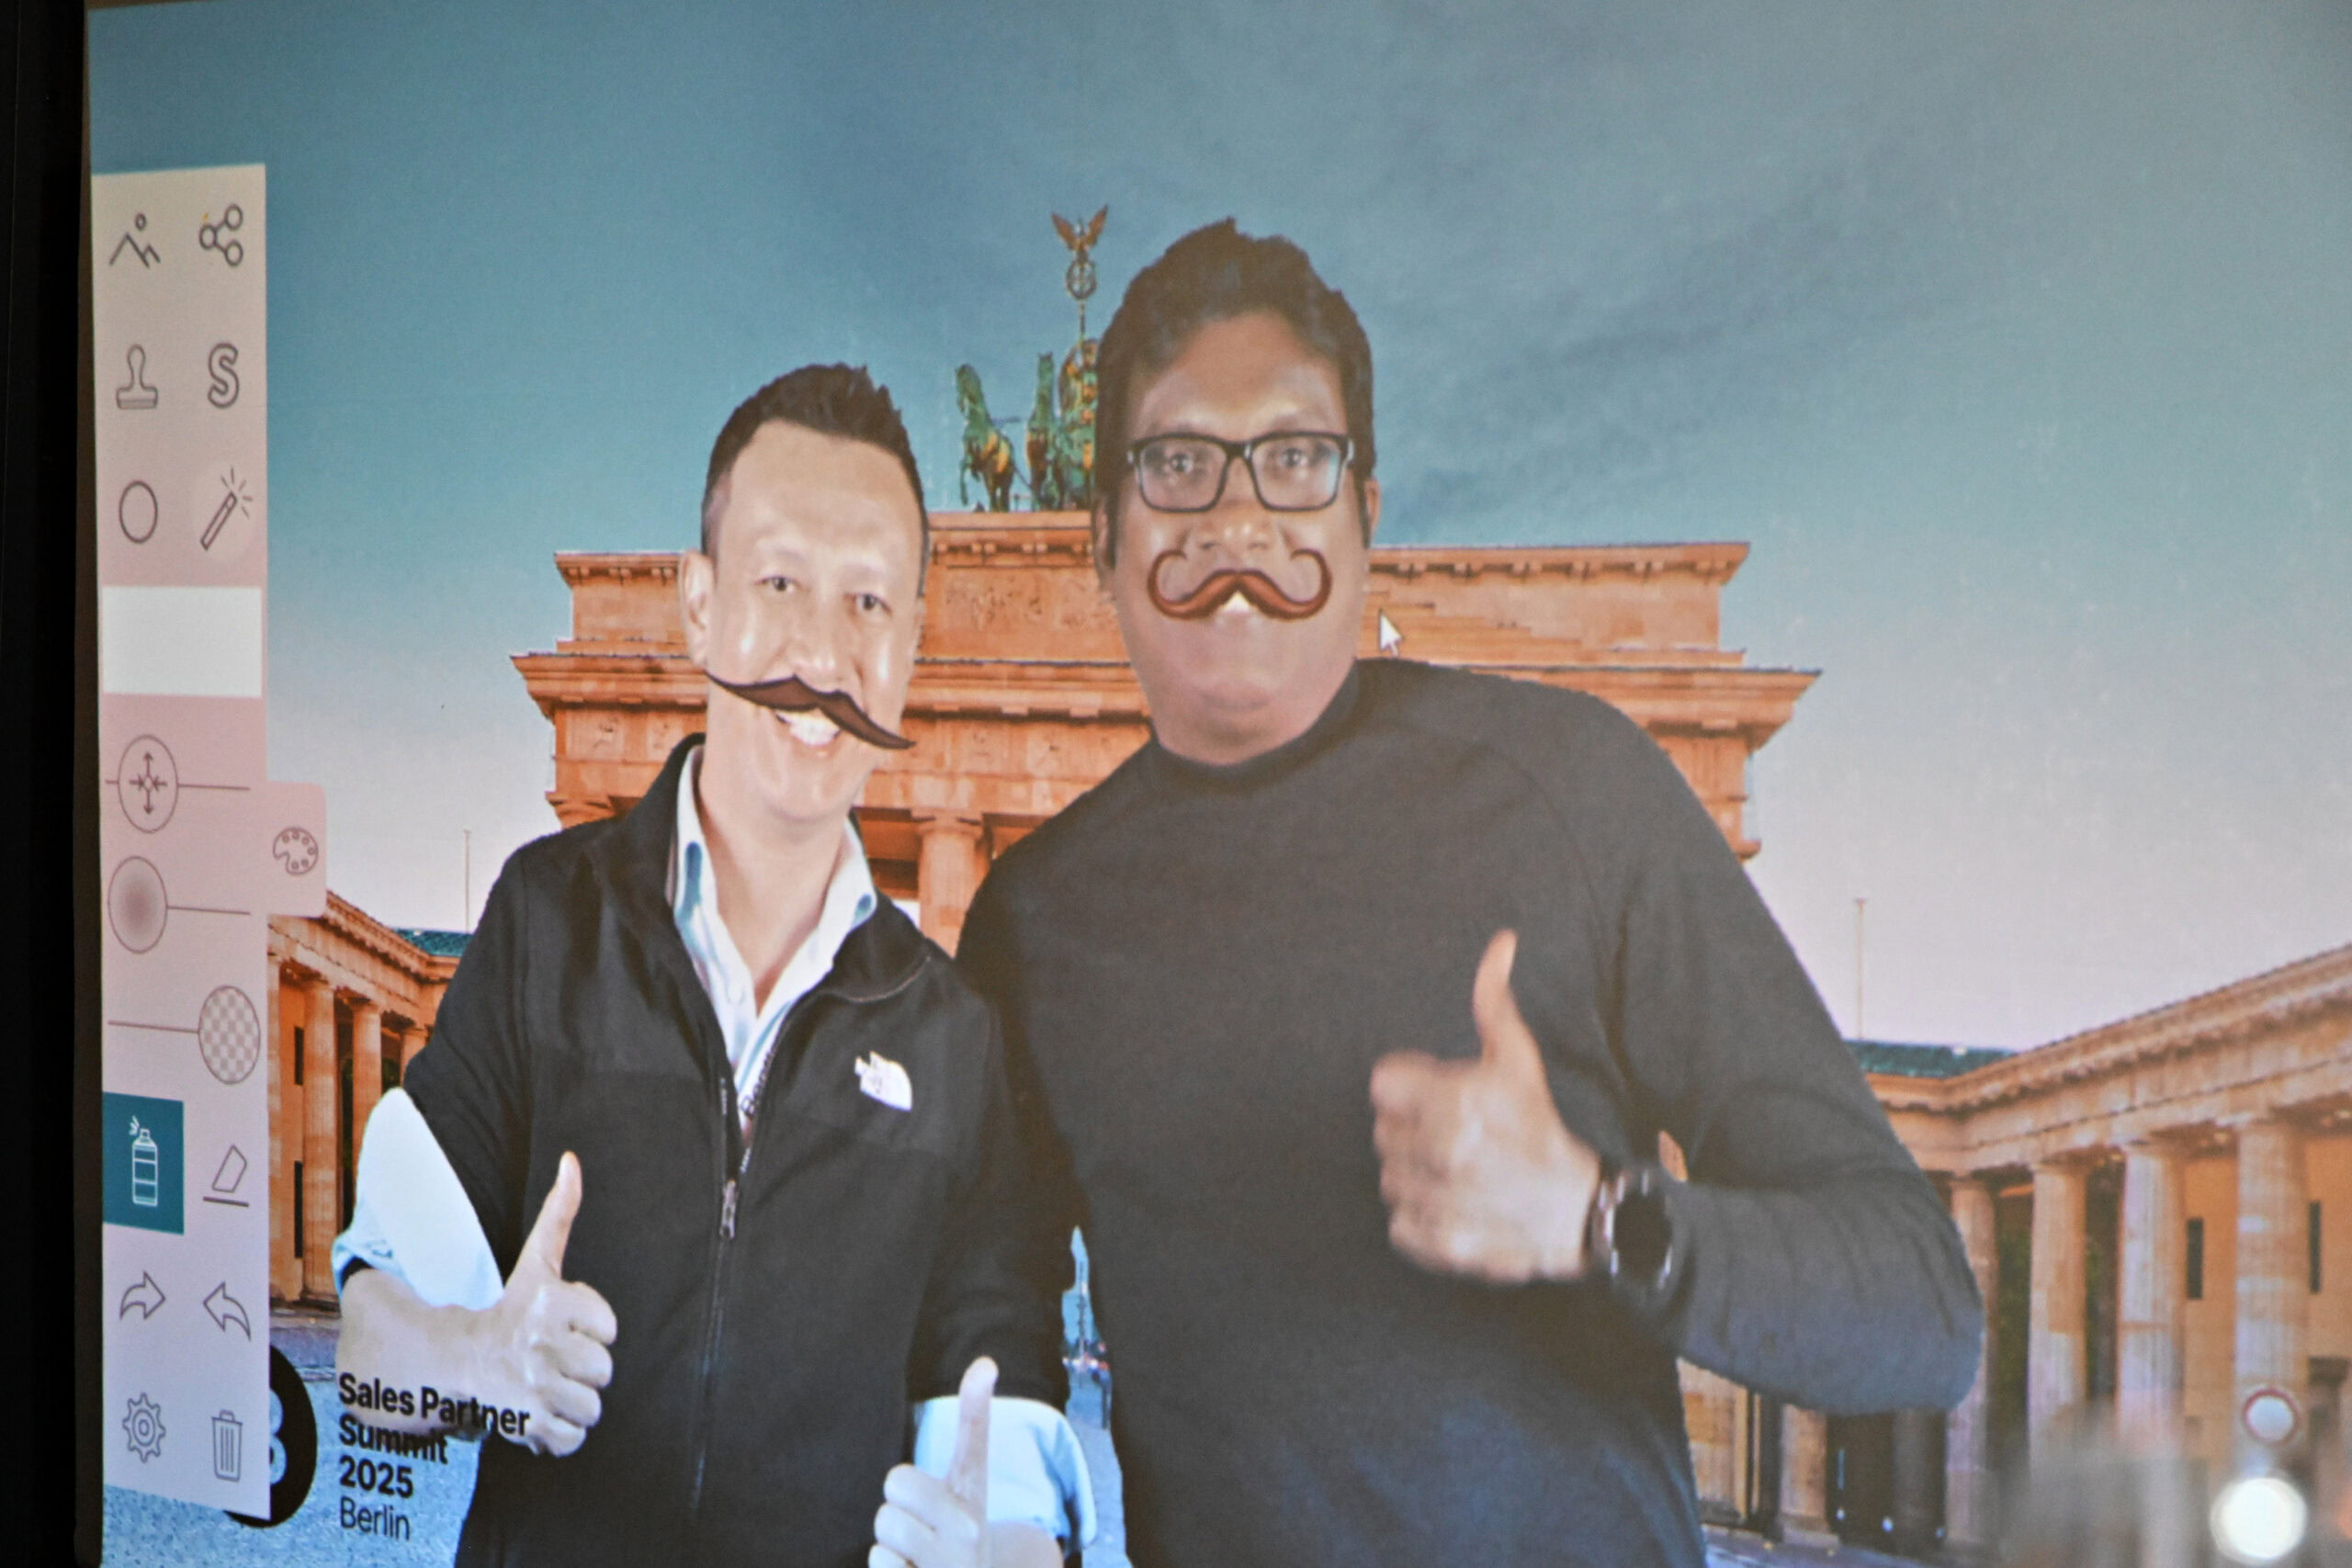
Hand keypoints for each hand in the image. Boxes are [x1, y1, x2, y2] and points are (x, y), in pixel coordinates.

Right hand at [464, 1151, 617, 1455]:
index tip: (560, 1324)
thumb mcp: (536, 1261)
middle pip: (604, 1369)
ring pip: (593, 1406)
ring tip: (543, 1384)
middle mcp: (539, 1345)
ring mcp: (531, 1389)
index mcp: (549, 1302)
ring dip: (572, 1401)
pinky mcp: (525, 1427)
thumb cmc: (509, 1310)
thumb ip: (560, 1212)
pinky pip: (574, 1438)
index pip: (610, 1326)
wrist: (455, 1364)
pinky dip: (559, 1433)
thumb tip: (573, 1159)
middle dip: (582, 1367)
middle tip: (550, 1358)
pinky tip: (537, 1412)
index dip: (591, 1327)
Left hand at [873, 1357, 1000, 1567]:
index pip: (960, 1450)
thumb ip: (973, 1423)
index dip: (959, 1422)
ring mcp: (947, 1566)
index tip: (980, 1374)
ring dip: (891, 1544)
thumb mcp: (968, 1479)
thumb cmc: (959, 1523)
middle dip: (898, 1505)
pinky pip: (880, 1562)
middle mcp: (967, 1533)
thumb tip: (986, 1361)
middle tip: (920, 1525)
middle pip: (895, 1486)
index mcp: (972, 1497)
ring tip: (917, 1554)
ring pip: (884, 1529)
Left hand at [1370, 929, 1601, 1282]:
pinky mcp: (1436, 1243)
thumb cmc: (1540, 1129)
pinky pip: (1398, 1224)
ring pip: (1389, 1177)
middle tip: (1456, 1136)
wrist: (1578, 1212)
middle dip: (1414, 1129)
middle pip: (1383, 1131)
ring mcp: (1437, 1201)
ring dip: (1416, 1174)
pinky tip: (1455, 1204)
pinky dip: (1421, 1217)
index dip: (1410, 1087)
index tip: (1438, 1096)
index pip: (1382, 1084)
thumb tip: (1500, 942)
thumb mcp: (1519, 1061)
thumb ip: (1494, 1002)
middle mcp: (1440, 1152)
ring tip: (1458, 1171)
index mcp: (1454, 1101)